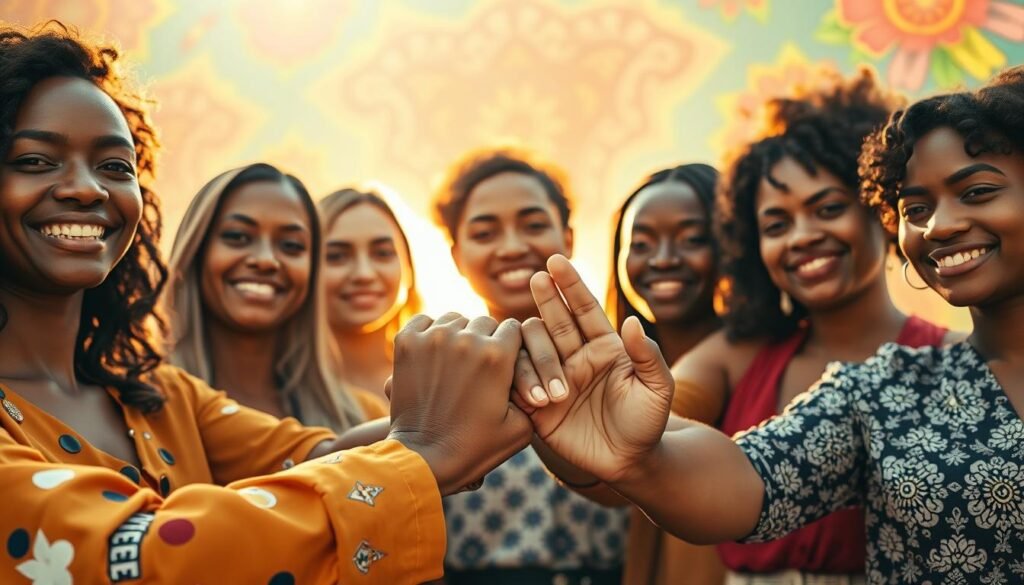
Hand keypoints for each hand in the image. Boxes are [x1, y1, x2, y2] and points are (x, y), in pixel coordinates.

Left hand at [387, 313, 531, 495]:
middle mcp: (467, 340)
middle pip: (484, 322)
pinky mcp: (407, 343)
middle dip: (486, 340)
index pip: (513, 328)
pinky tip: (435, 352)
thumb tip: (530, 367)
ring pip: (455, 319)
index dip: (512, 345)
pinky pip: (425, 321)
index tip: (505, 359)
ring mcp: (434, 338)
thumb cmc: (476, 447)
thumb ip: (532, 390)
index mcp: (498, 356)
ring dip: (459, 335)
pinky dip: (431, 332)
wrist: (424, 459)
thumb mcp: (521, 426)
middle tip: (481, 364)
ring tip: (457, 359)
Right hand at [523, 255, 673, 482]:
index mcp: (604, 346)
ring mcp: (554, 377)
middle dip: (546, 297)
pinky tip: (532, 392)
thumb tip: (632, 322)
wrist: (629, 463)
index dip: (570, 284)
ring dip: (539, 359)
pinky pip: (518, 381)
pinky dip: (519, 380)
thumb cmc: (648, 422)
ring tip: (558, 393)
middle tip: (538, 277)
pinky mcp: (537, 403)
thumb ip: (648, 356)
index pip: (584, 309)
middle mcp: (576, 356)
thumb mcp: (658, 389)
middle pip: (555, 320)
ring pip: (533, 349)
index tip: (556, 261)